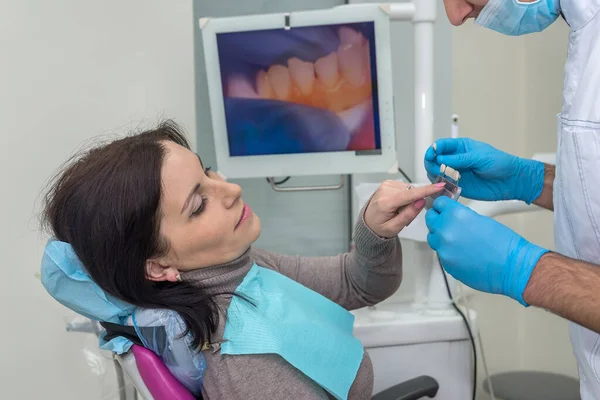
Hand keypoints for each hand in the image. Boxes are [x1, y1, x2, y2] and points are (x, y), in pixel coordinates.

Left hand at [364, 180, 445, 237]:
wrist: (368, 222)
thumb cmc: (380, 227)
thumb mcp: (395, 227)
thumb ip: (409, 214)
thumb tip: (422, 200)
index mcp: (385, 202)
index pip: (409, 195)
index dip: (426, 190)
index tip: (439, 186)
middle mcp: (385, 190)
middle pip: (411, 193)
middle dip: (413, 204)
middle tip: (404, 217)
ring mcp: (386, 185)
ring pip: (409, 190)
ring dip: (409, 201)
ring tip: (399, 211)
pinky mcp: (388, 183)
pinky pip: (405, 188)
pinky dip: (405, 197)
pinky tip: (397, 205)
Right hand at [423, 138, 543, 203]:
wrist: (512, 181)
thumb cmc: (501, 163)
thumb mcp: (480, 157)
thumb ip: (460, 159)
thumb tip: (441, 159)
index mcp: (461, 147)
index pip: (441, 145)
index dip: (434, 150)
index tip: (432, 155)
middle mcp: (456, 160)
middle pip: (435, 159)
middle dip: (432, 163)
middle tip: (436, 169)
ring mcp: (456, 173)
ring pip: (437, 173)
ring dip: (435, 175)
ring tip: (442, 178)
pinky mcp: (458, 186)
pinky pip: (444, 186)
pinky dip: (440, 187)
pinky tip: (443, 186)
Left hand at [425, 196, 548, 304]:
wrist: (512, 267)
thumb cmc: (504, 244)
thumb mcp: (480, 219)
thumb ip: (461, 216)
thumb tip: (452, 216)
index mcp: (455, 215)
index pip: (438, 204)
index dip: (442, 205)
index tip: (443, 207)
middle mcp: (446, 230)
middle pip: (431, 219)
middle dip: (438, 219)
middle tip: (447, 222)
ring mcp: (444, 248)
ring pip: (433, 237)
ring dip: (440, 236)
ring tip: (457, 239)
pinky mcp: (446, 263)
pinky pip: (441, 253)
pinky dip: (448, 251)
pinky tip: (462, 253)